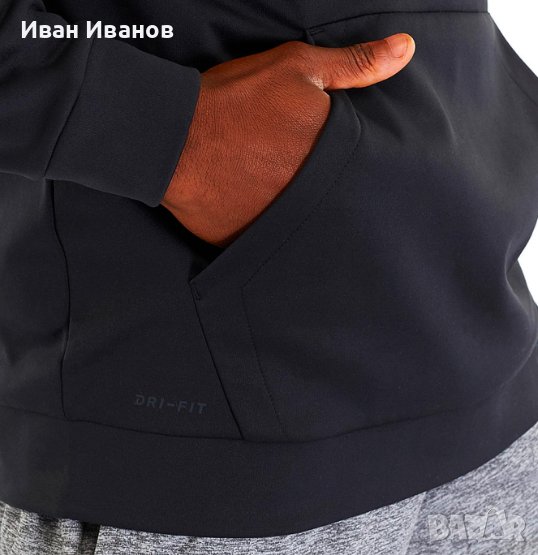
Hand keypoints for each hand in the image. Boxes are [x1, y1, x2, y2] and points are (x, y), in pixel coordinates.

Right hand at [162, 33, 415, 246]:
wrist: (171, 137)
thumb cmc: (235, 100)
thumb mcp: (298, 69)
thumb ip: (354, 65)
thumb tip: (406, 50)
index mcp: (329, 161)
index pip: (361, 172)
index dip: (351, 165)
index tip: (332, 159)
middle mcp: (308, 200)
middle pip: (332, 202)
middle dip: (324, 190)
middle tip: (296, 175)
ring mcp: (276, 226)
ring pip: (301, 225)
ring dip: (296, 212)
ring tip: (275, 191)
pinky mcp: (244, 242)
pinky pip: (266, 241)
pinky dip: (266, 227)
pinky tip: (255, 209)